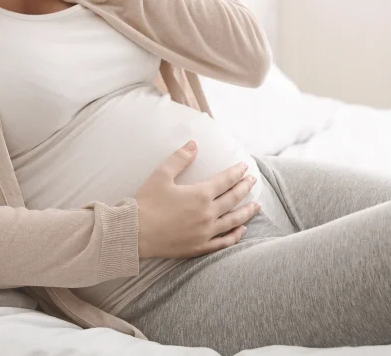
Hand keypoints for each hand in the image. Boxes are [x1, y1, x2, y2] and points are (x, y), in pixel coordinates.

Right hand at [135, 142, 260, 258]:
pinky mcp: (200, 247)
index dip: (237, 172)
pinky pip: (224, 242)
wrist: (134, 234)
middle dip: (245, 188)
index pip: (225, 180)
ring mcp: (205, 232)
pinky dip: (235, 236)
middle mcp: (208, 214)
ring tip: (256, 206)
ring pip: (233, 221)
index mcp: (200, 194)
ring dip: (247, 212)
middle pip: (233, 199)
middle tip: (253, 181)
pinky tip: (241, 230)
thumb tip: (194, 143)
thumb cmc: (146, 203)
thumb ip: (180, 158)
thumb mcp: (161, 175)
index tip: (245, 167)